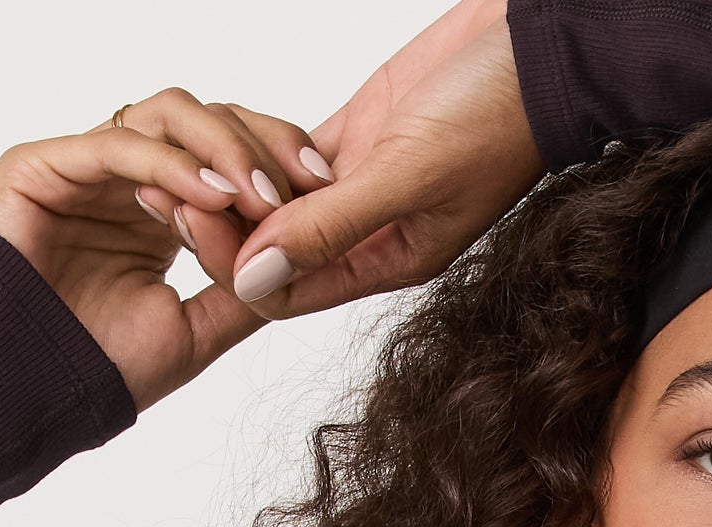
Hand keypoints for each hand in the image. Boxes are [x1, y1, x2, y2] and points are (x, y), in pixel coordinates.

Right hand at [0, 91, 335, 409]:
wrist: (23, 400)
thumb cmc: (96, 372)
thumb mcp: (196, 334)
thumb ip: (244, 291)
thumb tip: (303, 262)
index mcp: (156, 212)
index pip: (224, 154)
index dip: (276, 159)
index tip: (326, 191)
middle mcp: (123, 180)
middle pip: (204, 120)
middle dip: (260, 143)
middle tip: (304, 183)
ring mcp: (82, 167)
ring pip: (165, 117)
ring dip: (222, 148)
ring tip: (260, 194)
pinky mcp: (41, 165)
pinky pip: (118, 145)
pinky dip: (170, 165)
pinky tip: (213, 196)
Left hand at [222, 3, 544, 317]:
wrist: (543, 49)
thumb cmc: (497, 115)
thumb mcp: (409, 175)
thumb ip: (331, 226)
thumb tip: (253, 277)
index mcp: (387, 262)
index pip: (289, 292)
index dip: (234, 265)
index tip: (190, 219)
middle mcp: (370, 233)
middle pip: (275, 251)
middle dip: (222, 226)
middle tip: (168, 185)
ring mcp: (363, 183)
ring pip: (278, 201)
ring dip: (235, 185)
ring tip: (190, 154)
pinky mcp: (360, 135)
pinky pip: (292, 155)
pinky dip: (259, 144)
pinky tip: (229, 128)